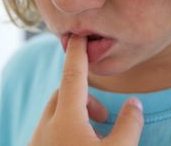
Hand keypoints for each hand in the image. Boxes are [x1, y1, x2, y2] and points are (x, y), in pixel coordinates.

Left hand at [28, 34, 143, 145]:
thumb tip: (134, 103)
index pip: (72, 74)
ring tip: (95, 133)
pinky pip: (49, 130)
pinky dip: (65, 128)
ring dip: (75, 113)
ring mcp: (36, 141)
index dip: (77, 52)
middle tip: (103, 116)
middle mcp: (45, 127)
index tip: (78, 35)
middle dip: (84, 95)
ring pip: (55, 113)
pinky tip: (79, 144)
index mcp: (66, 120)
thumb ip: (129, 124)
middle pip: (63, 93)